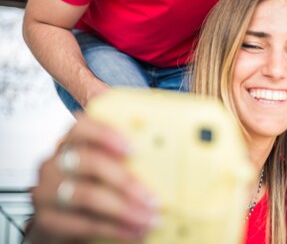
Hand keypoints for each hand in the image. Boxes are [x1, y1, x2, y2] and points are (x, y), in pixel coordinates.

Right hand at [28, 115, 158, 243]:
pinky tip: (134, 232)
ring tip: (149, 218)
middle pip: (89, 162)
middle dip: (126, 181)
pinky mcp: (47, 219)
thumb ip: (127, 160)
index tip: (135, 148)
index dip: (107, 134)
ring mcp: (47, 191)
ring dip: (124, 209)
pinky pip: (83, 223)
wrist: (61, 222)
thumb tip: (168, 158)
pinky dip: (114, 229)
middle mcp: (55, 163)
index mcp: (72, 143)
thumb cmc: (91, 186)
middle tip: (154, 198)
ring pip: (87, 195)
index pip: (82, 126)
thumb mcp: (105, 169)